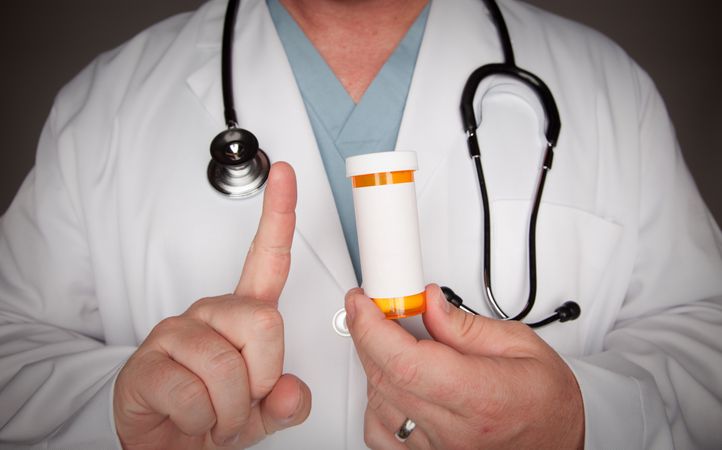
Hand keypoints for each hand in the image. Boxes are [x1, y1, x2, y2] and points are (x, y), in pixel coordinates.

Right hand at [113, 162, 310, 448]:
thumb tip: (290, 391)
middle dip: (262, 376)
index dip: (279, 214)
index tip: (284, 173)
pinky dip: (200, 421)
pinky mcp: (147, 363)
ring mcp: (175, 334)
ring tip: (213, 414)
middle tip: (244, 397)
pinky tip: (188, 416)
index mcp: (242, 316)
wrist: (164, 444)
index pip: (267, 258)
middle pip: (265, 322)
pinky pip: (194, 396)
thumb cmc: (213, 416)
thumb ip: (286, 402)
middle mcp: (210, 314)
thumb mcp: (262, 411)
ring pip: (228, 368)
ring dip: (230, 410)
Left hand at [345, 284, 583, 448]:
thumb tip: (426, 301)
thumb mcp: (520, 343)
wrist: (556, 442)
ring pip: (376, 403)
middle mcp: (455, 431)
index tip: (363, 302)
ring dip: (375, 363)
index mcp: (481, 397)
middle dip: (368, 333)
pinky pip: (379, 430)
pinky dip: (377, 399)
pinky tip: (396, 380)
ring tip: (398, 342)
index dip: (373, 327)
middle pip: (385, 377)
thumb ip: (466, 324)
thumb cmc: (546, 400)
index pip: (406, 363)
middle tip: (377, 306)